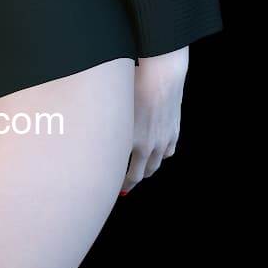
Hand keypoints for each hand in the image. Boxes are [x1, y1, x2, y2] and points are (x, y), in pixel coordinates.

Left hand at [120, 47, 188, 193]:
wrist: (161, 78)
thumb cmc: (134, 87)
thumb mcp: (113, 109)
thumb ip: (106, 128)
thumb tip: (94, 133)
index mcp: (131, 144)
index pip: (125, 174)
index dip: (120, 184)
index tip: (113, 189)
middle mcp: (148, 147)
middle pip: (141, 173)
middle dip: (132, 180)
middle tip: (125, 185)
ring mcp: (163, 140)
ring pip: (156, 164)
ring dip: (147, 169)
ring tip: (141, 170)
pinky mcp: (174, 131)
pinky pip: (169, 151)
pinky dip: (162, 155)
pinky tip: (157, 152)